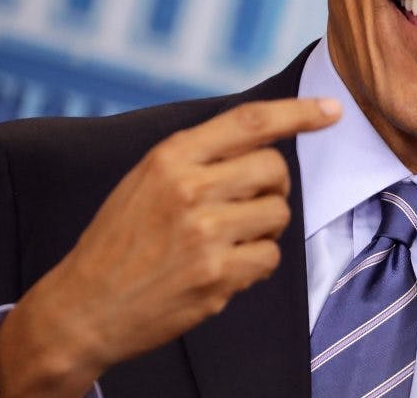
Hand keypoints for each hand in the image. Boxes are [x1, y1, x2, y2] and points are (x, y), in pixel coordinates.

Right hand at [0, 97, 341, 397]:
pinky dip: (254, 263)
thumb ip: (198, 157)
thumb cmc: (120, 240)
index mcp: (170, 157)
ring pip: (279, 215)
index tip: (332, 109)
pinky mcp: (216, 276)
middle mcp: (189, 188)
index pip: (250, 122)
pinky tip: (220, 268)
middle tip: (244, 204)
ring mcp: (205, 234)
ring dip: (263, 227)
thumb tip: (264, 139)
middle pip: (275, 169)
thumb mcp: (145, 180)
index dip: (298, 112)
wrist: (84, 306)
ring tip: (224, 239)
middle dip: (272, 187)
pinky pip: (269, 257)